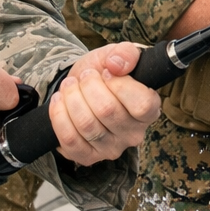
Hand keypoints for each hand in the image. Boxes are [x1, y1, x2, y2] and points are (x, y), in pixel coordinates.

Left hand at [47, 42, 159, 164]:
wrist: (83, 87)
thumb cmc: (106, 71)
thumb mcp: (117, 55)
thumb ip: (125, 53)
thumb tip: (116, 64)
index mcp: (150, 110)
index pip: (142, 105)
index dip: (120, 85)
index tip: (107, 71)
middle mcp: (134, 134)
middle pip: (107, 111)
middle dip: (89, 86)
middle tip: (85, 75)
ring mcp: (111, 148)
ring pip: (86, 124)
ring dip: (71, 98)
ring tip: (70, 85)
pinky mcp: (88, 157)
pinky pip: (70, 140)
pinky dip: (59, 116)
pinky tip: (59, 101)